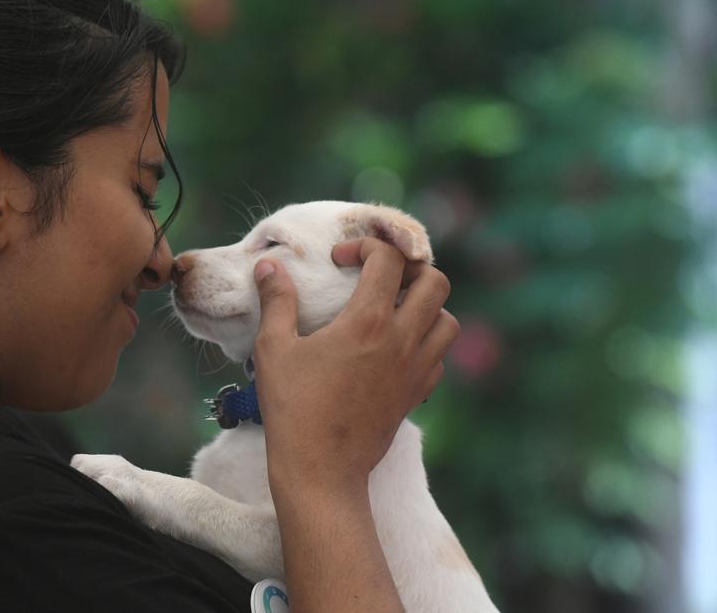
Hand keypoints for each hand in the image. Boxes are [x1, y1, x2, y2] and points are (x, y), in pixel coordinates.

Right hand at [252, 236, 458, 488]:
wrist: (321, 470)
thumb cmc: (292, 408)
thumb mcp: (273, 349)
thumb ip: (275, 301)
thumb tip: (268, 266)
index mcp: (367, 321)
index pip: (388, 259)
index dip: (366, 246)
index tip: (340, 259)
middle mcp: (402, 340)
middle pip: (436, 282)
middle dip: (409, 269)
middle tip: (378, 278)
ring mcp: (415, 369)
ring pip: (448, 319)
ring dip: (426, 306)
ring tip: (393, 310)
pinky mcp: (416, 394)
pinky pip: (440, 356)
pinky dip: (426, 342)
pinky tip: (395, 348)